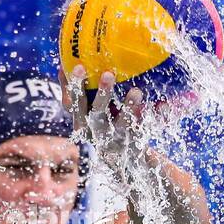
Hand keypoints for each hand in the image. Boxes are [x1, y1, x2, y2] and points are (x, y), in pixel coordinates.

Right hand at [64, 65, 144, 186]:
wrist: (124, 159)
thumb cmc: (102, 125)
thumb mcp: (86, 112)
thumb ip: (77, 91)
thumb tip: (62, 64)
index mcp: (82, 122)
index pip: (73, 104)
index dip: (74, 87)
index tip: (78, 66)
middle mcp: (96, 132)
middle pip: (96, 114)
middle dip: (102, 94)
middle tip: (108, 73)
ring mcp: (115, 140)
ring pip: (121, 124)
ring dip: (128, 108)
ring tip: (136, 91)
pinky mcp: (132, 145)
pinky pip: (143, 130)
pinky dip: (151, 117)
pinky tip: (161, 104)